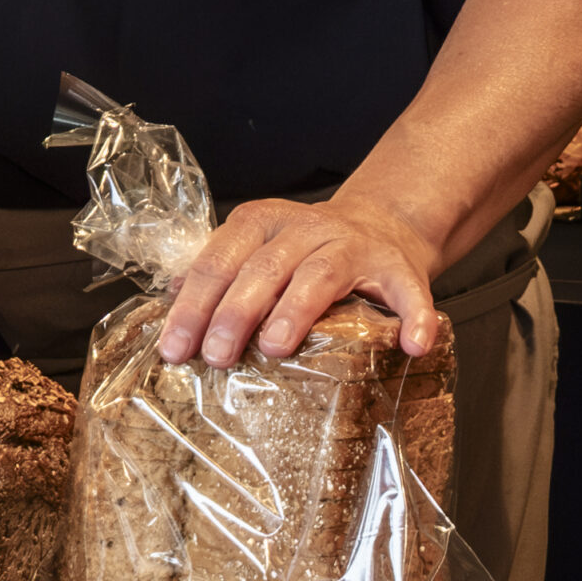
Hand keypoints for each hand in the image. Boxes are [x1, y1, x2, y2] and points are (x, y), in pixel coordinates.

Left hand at [156, 193, 452, 367]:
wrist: (381, 226)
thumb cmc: (306, 253)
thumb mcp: (258, 250)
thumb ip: (220, 271)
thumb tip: (167, 301)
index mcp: (263, 224)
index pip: (219, 261)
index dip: (194, 303)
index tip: (176, 345)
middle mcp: (307, 229)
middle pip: (263, 267)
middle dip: (235, 312)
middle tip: (217, 355)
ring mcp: (354, 246)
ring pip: (320, 274)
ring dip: (296, 310)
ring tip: (276, 346)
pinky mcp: (399, 268)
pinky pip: (408, 292)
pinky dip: (414, 316)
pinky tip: (413, 344)